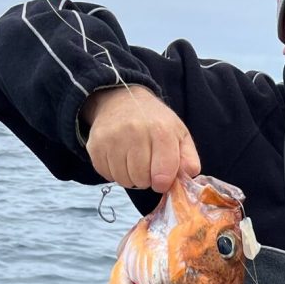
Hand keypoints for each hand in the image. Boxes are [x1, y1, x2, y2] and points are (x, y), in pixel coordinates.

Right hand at [81, 85, 200, 191]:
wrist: (120, 101)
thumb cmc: (154, 122)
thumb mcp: (179, 135)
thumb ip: (189, 159)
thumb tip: (188, 176)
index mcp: (160, 131)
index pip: (162, 175)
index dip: (163, 182)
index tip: (162, 177)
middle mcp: (134, 132)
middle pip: (142, 180)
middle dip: (147, 179)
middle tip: (147, 164)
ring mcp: (112, 139)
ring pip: (124, 180)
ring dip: (131, 177)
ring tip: (134, 160)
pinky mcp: (95, 146)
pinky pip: (108, 176)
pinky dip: (115, 172)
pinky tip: (120, 158)